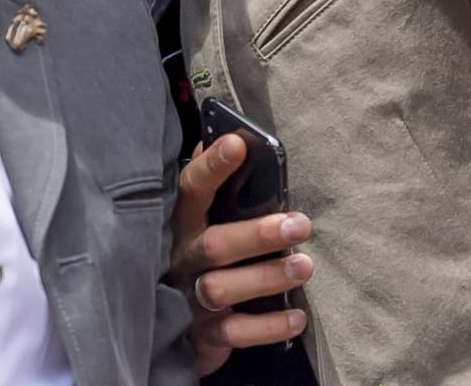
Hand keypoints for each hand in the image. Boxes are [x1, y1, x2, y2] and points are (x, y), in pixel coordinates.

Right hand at [168, 134, 311, 374]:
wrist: (165, 323)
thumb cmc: (197, 255)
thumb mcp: (198, 220)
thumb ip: (212, 185)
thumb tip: (231, 135)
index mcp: (180, 223)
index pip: (191, 189)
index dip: (212, 166)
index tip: (239, 144)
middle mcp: (180, 259)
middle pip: (214, 245)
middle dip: (257, 234)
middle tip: (301, 224)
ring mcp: (187, 298)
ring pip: (221, 289)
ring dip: (265, 278)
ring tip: (304, 266)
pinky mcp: (201, 335)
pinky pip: (233, 333)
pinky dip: (266, 327)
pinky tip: (296, 317)